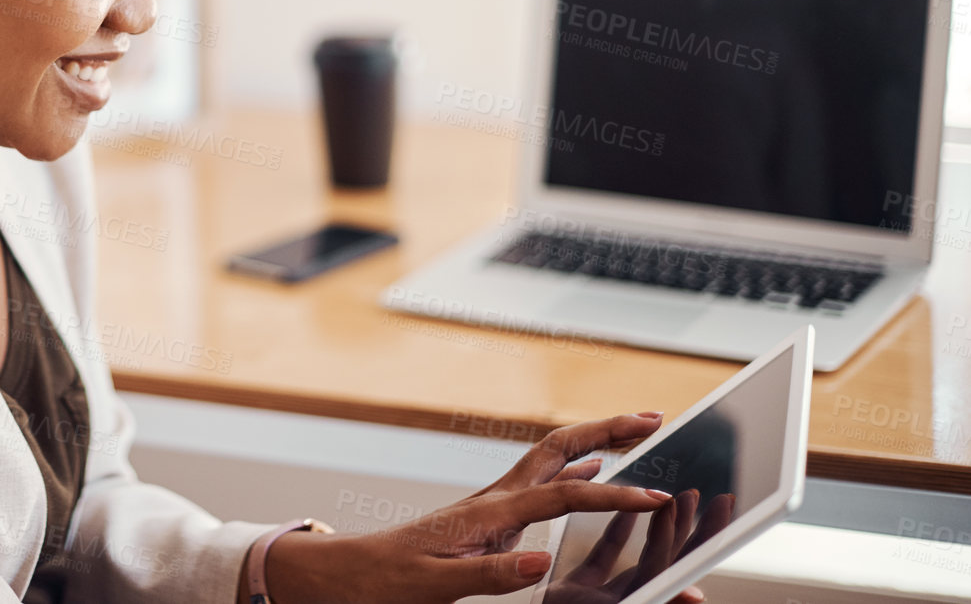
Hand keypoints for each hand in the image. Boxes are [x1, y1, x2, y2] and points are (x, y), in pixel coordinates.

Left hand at [253, 413, 702, 603]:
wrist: (348, 574)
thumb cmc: (386, 581)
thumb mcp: (436, 585)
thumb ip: (489, 574)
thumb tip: (539, 560)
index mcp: (488, 515)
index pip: (562, 495)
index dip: (612, 494)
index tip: (655, 496)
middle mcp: (493, 499)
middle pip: (559, 448)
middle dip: (608, 429)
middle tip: (654, 418)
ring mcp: (492, 503)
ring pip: (552, 456)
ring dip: (597, 438)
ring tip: (638, 430)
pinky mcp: (488, 514)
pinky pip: (542, 479)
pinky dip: (575, 464)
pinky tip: (593, 464)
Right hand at [544, 490, 733, 603]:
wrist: (500, 601)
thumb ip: (652, 601)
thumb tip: (696, 597)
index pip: (672, 565)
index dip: (692, 534)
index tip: (710, 504)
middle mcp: (626, 602)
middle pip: (665, 560)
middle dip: (685, 526)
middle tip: (702, 496)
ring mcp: (604, 597)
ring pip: (638, 558)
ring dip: (655, 526)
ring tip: (672, 499)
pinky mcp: (579, 592)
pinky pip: (603, 561)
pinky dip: (615, 535)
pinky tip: (625, 513)